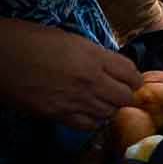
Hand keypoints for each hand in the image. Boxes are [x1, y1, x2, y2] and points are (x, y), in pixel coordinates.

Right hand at [0, 22, 142, 129]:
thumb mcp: (67, 38)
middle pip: (126, 97)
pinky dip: (93, 120)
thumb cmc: (27, 38)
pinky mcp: (59, 115)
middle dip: (125, 95)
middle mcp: (91, 80)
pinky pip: (89, 125)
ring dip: (109, 108)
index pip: (131, 73)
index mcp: (93, 56)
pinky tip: (87, 112)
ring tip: (100, 101)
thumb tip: (108, 66)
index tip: (130, 79)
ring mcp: (76, 100)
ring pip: (110, 113)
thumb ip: (93, 54)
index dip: (133, 78)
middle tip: (117, 92)